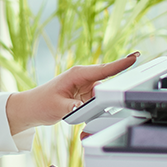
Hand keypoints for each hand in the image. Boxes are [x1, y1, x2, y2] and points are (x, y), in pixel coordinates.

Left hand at [6, 52, 139, 134]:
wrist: (32, 108)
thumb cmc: (42, 103)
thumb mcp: (58, 108)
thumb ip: (73, 108)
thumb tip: (84, 107)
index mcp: (77, 74)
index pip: (103, 69)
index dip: (120, 64)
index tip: (135, 57)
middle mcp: (83, 78)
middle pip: (108, 79)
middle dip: (116, 83)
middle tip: (118, 86)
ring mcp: (85, 86)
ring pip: (104, 91)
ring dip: (105, 99)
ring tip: (87, 105)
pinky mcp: (85, 95)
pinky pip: (98, 99)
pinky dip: (99, 105)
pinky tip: (90, 109)